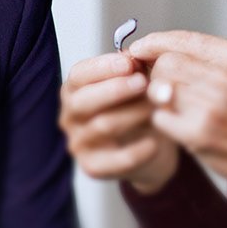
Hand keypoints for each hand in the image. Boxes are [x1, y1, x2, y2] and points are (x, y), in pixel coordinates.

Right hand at [59, 52, 179, 193]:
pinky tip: (154, 143)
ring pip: (102, 126)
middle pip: (82, 101)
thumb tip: (138, 60)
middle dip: (115, 89)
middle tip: (143, 82)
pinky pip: (114, 160)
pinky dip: (137, 150)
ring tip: (156, 107)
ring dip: (133, 114)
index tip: (129, 62)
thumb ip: (135, 71)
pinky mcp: (93, 168)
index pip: (79, 75)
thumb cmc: (139, 108)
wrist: (151, 148)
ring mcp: (79, 143)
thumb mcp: (137, 84)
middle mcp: (71, 117)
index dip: (103, 67)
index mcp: (76, 90)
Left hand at [126, 31, 226, 206]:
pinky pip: (160, 118)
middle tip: (162, 88)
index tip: (139, 49)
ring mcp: (210, 106)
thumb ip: (210, 61)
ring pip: (158, 90)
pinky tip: (181, 127)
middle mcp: (224, 77)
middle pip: (165, 64)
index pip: (182, 38)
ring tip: (177, 109)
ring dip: (159, 100)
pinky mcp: (198, 134)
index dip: (154, 43)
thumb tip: (162, 50)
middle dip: (156, 75)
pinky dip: (164, 123)